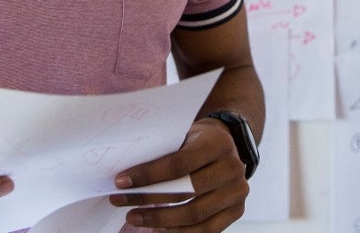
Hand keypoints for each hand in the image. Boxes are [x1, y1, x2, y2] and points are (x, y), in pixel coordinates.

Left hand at [111, 118, 248, 231]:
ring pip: (195, 215)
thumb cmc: (196, 141)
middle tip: (121, 202)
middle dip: (149, 199)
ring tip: (135, 217)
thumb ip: (163, 152)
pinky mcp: (237, 211)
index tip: (121, 182)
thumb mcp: (183, 136)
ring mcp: (238, 192)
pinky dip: (179, 232)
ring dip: (160, 220)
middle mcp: (233, 167)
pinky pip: (206, 230)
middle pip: (187, 191)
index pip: (180, 163)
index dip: (148, 175)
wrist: (227, 146)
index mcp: (218, 143)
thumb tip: (126, 177)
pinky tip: (159, 229)